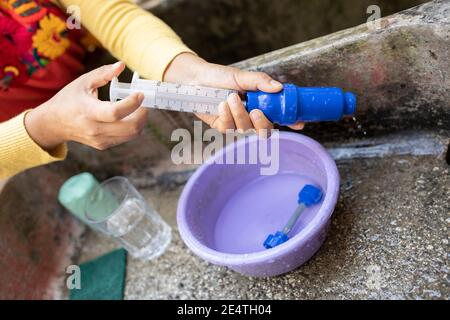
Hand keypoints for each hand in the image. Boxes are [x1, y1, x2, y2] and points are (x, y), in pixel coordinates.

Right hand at [25, 62, 147, 150]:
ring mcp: (100, 140)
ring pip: (132, 134)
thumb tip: (121, 65)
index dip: (132, 104)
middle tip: (144, 102)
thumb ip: (103, 73)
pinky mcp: (103, 145)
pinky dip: (133, 127)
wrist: (54, 124)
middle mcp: (95, 129)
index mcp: (88, 112)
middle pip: (130, 128)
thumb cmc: (69, 99)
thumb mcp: (83, 82)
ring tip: (139, 108)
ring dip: (141, 121)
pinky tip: (129, 116)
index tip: (140, 94)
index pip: (115, 113)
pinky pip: (126, 138)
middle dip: (143, 114)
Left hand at [163, 53, 304, 133]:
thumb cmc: (219, 76)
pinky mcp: (222, 127)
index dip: (291, 121)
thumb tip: (279, 87)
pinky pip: (228, 129)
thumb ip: (260, 81)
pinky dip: (226, 116)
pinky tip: (220, 105)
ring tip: (230, 98)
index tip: (299, 123)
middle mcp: (250, 116)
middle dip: (261, 123)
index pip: (279, 115)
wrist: (195, 80)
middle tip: (255, 111)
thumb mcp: (241, 76)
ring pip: (245, 129)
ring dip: (239, 114)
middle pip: (265, 130)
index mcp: (260, 103)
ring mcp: (236, 123)